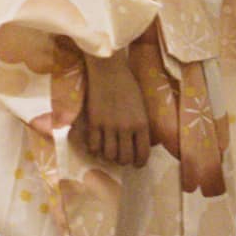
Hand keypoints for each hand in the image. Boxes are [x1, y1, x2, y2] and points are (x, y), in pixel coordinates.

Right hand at [78, 51, 151, 167]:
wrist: (108, 71)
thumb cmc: (127, 86)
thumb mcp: (141, 106)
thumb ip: (140, 125)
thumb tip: (138, 143)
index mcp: (142, 123)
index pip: (142, 153)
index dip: (139, 162)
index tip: (136, 164)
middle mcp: (126, 128)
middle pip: (124, 158)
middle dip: (123, 161)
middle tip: (121, 158)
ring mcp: (109, 126)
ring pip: (109, 155)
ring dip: (109, 157)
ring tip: (108, 152)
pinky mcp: (94, 122)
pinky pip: (93, 146)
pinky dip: (94, 150)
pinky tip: (96, 145)